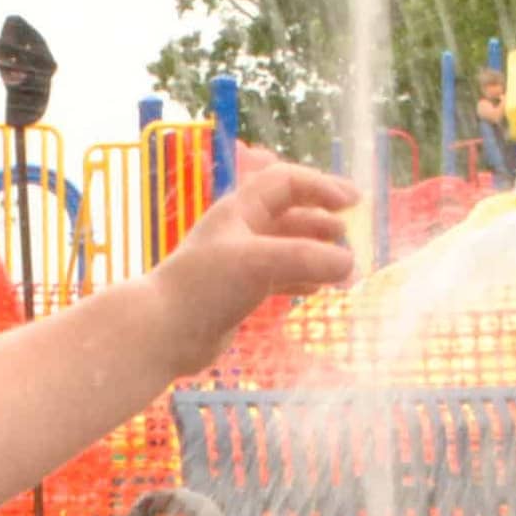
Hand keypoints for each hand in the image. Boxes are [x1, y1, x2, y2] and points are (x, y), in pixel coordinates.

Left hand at [151, 163, 360, 370]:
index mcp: (240, 209)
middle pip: (289, 212)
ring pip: (286, 247)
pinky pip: (279, 277)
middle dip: (323, 220)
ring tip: (345, 265)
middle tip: (351, 233)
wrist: (162, 333)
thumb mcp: (260, 263)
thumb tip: (350, 263)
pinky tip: (319, 289)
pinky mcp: (238, 292)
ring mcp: (238, 262)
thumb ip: (307, 260)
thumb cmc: (206, 287)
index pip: (287, 182)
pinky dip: (302, 279)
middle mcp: (239, 230)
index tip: (353, 202)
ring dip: (316, 252)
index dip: (321, 186)